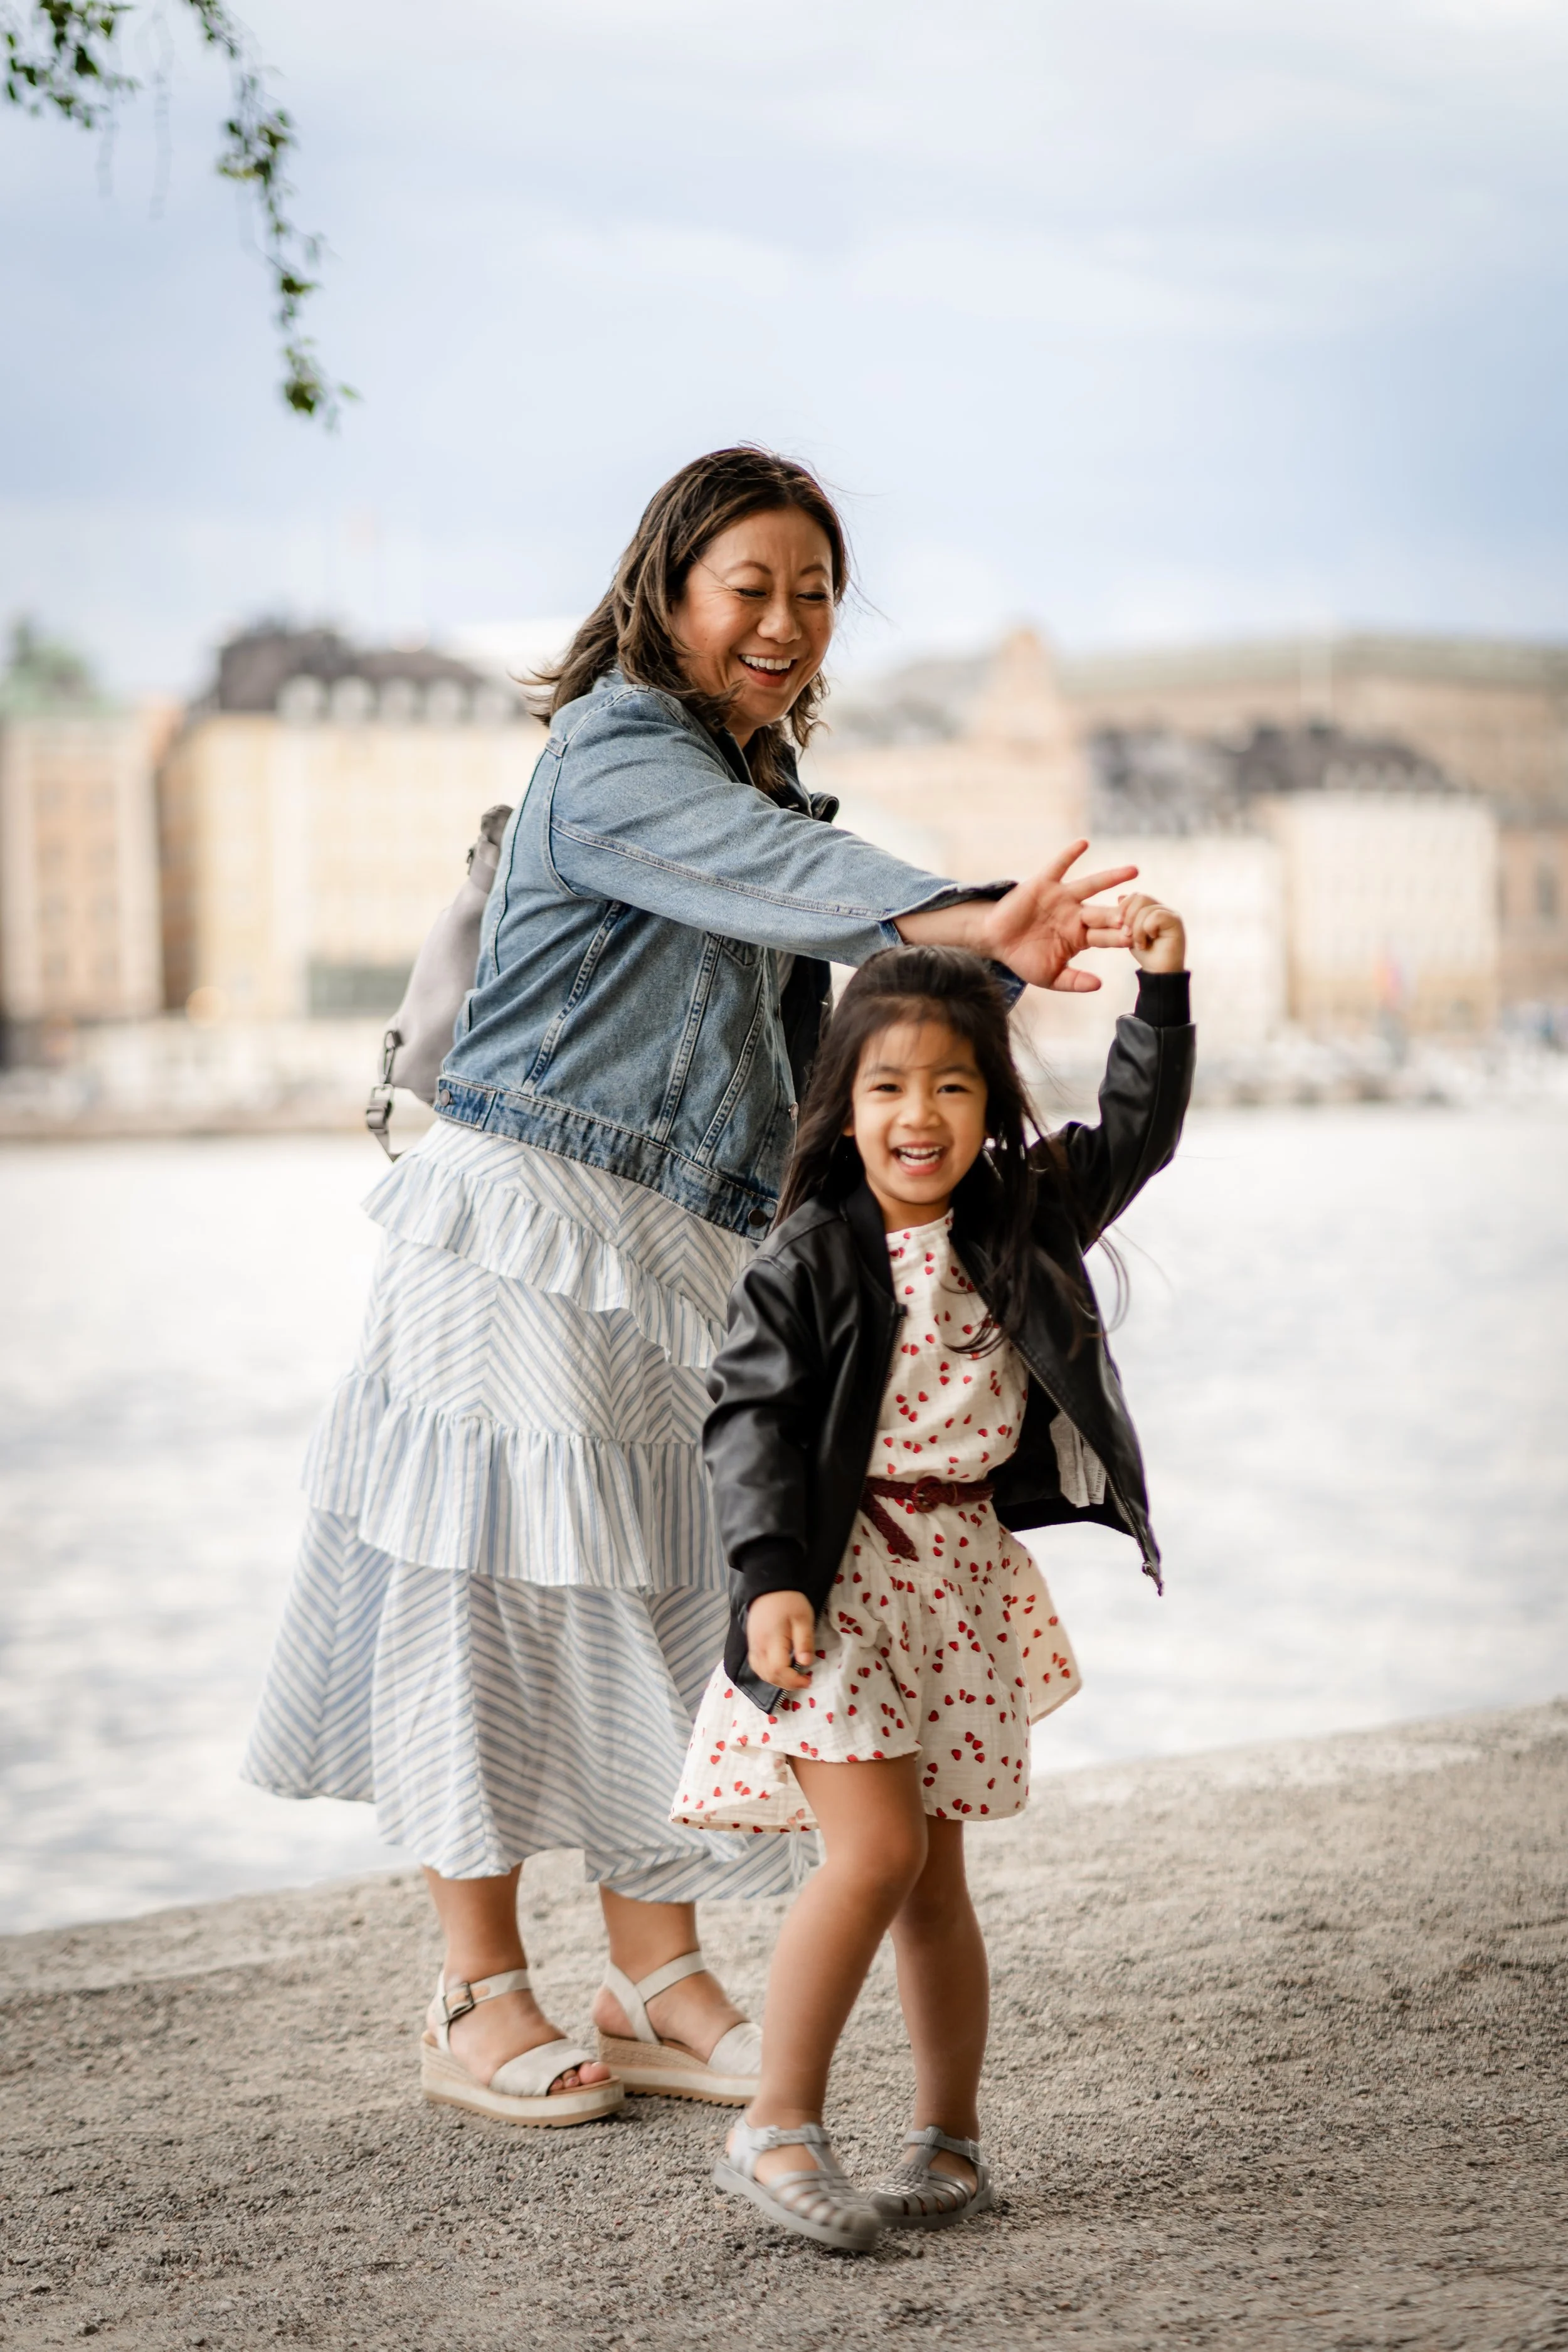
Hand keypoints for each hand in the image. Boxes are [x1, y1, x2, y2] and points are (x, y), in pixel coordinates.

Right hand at [746, 1591, 815, 1690]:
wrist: (769, 1587)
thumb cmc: (789, 1602)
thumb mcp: (803, 1619)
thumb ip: (805, 1642)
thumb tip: (806, 1663)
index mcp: (772, 1640)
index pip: (779, 1670)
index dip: (793, 1680)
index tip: (808, 1680)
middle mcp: (759, 1647)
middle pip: (769, 1675)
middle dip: (787, 1684)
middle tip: (803, 1681)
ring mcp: (753, 1646)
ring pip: (761, 1673)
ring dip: (777, 1681)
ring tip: (792, 1678)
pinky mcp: (751, 1644)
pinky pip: (756, 1666)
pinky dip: (767, 1674)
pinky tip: (778, 1671)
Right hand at [899, 841, 1137, 991]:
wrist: (996, 942)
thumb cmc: (1024, 959)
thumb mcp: (1051, 977)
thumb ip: (1074, 981)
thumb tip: (1100, 985)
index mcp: (1080, 937)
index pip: (1106, 937)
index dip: (1120, 936)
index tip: (1136, 937)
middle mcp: (1076, 915)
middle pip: (1105, 911)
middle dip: (1122, 912)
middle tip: (1142, 908)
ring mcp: (1062, 898)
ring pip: (1092, 885)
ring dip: (1113, 877)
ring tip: (1135, 870)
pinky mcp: (1044, 884)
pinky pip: (1060, 865)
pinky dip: (1070, 854)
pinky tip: (1084, 843)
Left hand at [1118, 893, 1185, 973]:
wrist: (1158, 973)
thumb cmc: (1145, 954)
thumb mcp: (1129, 933)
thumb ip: (1125, 916)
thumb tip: (1120, 896)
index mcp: (1152, 909)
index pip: (1135, 896)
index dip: (1123, 907)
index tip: (1117, 924)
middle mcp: (1162, 908)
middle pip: (1140, 898)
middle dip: (1128, 916)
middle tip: (1126, 934)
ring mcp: (1170, 913)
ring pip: (1146, 908)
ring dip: (1137, 928)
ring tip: (1139, 943)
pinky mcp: (1175, 921)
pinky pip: (1156, 915)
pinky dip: (1147, 929)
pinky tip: (1150, 940)